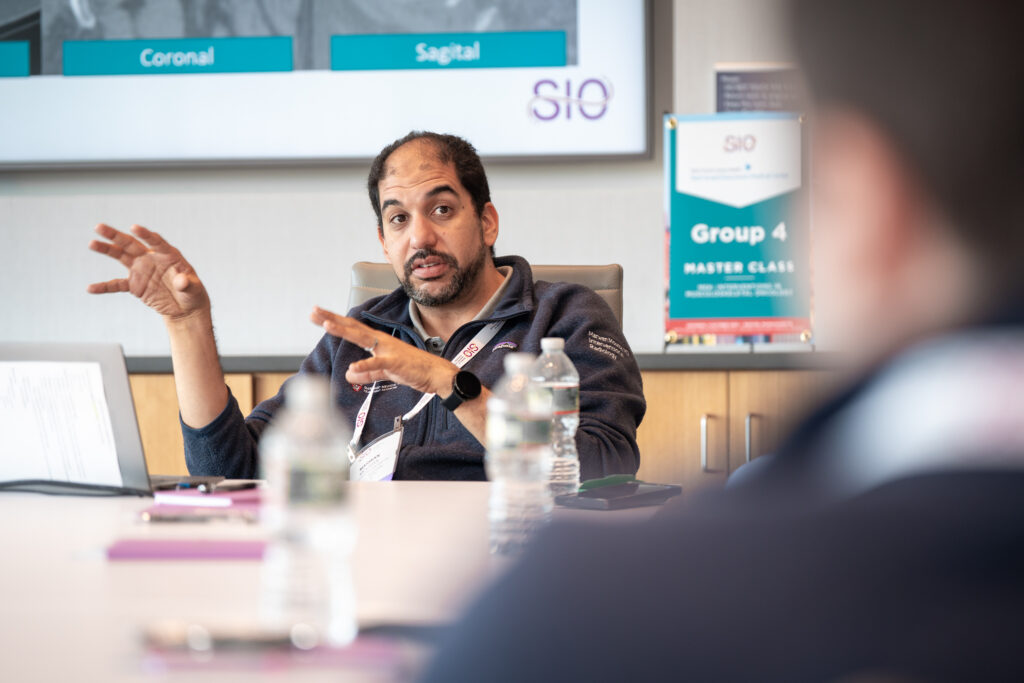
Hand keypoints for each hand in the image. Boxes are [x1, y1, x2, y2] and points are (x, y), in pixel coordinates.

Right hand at [87, 223, 209, 321]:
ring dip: (106, 249)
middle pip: (131, 244)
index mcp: (168, 255)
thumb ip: (187, 284)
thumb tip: (181, 282)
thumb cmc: (192, 293)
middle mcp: (151, 258)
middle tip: (99, 227)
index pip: (156, 241)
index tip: (133, 227)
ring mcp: (141, 270)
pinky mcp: (134, 285)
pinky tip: (91, 288)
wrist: (184, 307)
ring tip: (92, 243)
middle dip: (116, 236)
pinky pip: (117, 284)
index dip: (146, 235)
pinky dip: (105, 287)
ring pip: (121, 256)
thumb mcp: (193, 289)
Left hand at [311, 306, 457, 396]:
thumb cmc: (413, 370)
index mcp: (378, 342)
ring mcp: (388, 350)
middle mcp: (381, 341)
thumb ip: (367, 373)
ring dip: (344, 331)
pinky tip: (352, 369)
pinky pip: (377, 364)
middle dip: (332, 319)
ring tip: (326, 325)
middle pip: (352, 327)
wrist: (435, 374)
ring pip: (362, 338)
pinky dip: (365, 366)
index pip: (352, 328)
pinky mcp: (395, 363)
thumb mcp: (384, 372)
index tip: (317, 314)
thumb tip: (349, 374)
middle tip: (313, 311)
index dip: (334, 321)